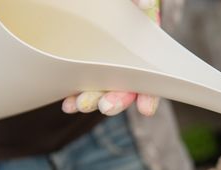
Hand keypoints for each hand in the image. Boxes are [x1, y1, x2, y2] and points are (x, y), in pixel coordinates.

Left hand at [62, 0, 160, 116]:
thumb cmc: (122, 0)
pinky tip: (68, 103)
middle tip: (106, 106)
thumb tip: (146, 5)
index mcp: (144, 41)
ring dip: (93, 100)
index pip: (152, 74)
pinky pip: (82, 80)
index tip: (146, 109)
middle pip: (126, 85)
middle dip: (117, 100)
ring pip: (103, 87)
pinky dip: (75, 93)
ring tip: (81, 105)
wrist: (104, 2)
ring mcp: (105, 60)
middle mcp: (127, 57)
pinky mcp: (83, 59)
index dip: (150, 94)